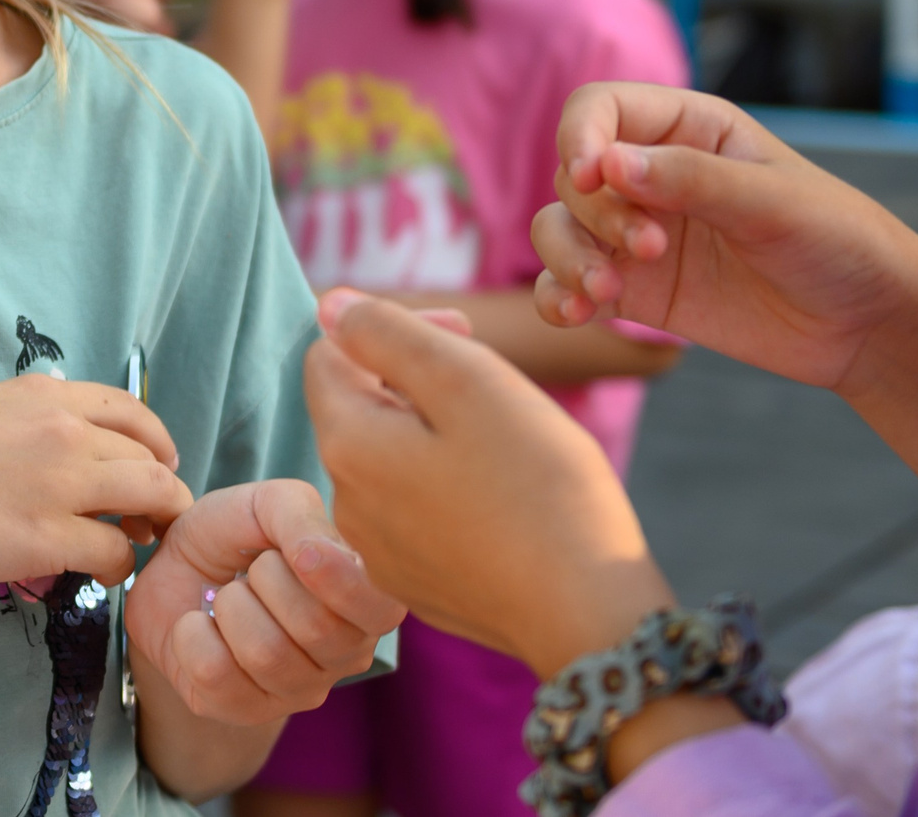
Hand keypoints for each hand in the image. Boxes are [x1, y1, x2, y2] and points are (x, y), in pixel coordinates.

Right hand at [0, 375, 191, 588]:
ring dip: (154, 526)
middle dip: (164, 490)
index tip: (158, 464)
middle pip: (150, 458)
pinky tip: (100, 575)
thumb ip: (20, 419)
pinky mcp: (46, 538)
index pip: (130, 409)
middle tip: (154, 518)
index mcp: (41, 395)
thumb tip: (48, 426)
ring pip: (150, 499)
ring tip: (136, 546)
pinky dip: (117, 566)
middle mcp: (63, 429)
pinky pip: (114, 552)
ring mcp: (60, 482)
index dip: (156, 441)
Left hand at [123, 479, 402, 726]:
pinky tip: (200, 624)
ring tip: (228, 596)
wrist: (171, 568)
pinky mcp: (244, 711)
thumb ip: (301, 517)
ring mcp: (298, 690)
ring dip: (230, 605)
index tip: (300, 551)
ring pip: (266, 654)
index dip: (339, 579)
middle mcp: (344, 655)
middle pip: (317, 628)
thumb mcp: (268, 504)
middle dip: (267, 580)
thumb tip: (316, 555)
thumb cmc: (233, 536)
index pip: (381, 610)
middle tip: (253, 570)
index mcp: (365, 601)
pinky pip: (215, 674)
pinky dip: (192, 633)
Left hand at [306, 290, 670, 675]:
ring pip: (393, 459)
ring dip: (438, 433)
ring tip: (507, 443)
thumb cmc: (538, 487)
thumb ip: (387, 334)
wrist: (589, 612)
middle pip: (362, 406)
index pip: (329, 354)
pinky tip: (506, 497)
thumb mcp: (467, 382)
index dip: (392, 329)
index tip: (464, 336)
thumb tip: (331, 306)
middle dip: (420, 380)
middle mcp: (346, 504)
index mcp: (349, 446)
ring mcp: (380, 552)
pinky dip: (451, 486)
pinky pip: (417, 511)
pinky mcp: (418, 584)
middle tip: (496, 388)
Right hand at [531, 83, 917, 392]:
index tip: (590, 176)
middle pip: (574, 175)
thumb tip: (607, 164)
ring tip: (605, 294)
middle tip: (648, 249)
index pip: (600, 109)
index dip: (580, 136)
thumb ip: (692, 180)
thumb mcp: (773, 202)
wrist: (867, 324)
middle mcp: (654, 176)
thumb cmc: (837, 240)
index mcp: (689, 128)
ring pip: (558, 229)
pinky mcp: (636, 292)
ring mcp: (638, 235)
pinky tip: (574, 314)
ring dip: (566, 258)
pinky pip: (568, 286)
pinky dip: (557, 296)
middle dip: (595, 214)